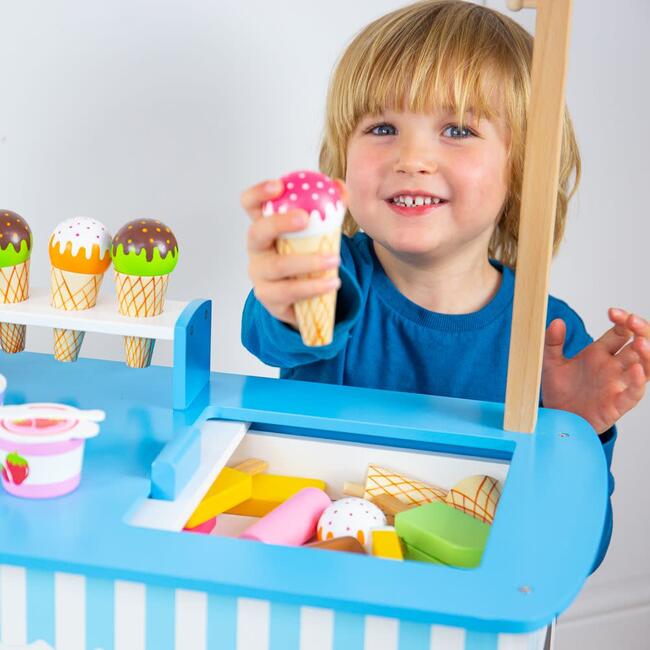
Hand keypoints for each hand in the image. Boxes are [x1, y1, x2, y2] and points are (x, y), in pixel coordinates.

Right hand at [241, 178, 341, 327]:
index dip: (258, 193)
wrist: (302, 298)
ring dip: (308, 261)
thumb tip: (340, 187)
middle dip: (279, 223)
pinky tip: (332, 283)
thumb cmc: (304, 256)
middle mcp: (256, 249)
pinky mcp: (269, 297)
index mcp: (264, 227)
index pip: (250, 204)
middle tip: (305, 218)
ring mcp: (259, 274)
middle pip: (257, 232)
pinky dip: (313, 287)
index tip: (278, 186)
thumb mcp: (314, 233)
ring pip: (278, 266)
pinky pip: (289, 292)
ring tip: (334, 260)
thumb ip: (327, 209)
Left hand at [541, 309, 648, 432]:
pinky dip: (638, 381)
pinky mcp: (617, 403)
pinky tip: (637, 369)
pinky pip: (634, 392)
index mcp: (599, 353)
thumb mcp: (550, 363)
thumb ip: (552, 342)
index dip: (622, 320)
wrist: (556, 416)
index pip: (620, 332)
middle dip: (640, 330)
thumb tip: (557, 321)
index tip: (612, 312)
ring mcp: (617, 384)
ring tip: (641, 341)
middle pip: (638, 345)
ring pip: (644, 366)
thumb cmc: (558, 390)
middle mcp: (613, 367)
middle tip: (631, 320)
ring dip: (647, 353)